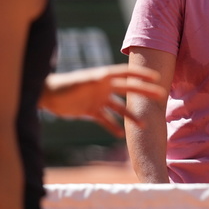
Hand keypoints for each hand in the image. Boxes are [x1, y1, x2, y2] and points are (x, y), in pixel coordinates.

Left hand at [41, 64, 165, 136]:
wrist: (47, 96)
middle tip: (160, 96)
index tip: (156, 77)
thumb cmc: (63, 85)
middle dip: (144, 92)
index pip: (126, 74)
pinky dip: (113, 126)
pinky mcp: (92, 110)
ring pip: (119, 108)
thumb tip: (105, 76)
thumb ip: (92, 80)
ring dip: (130, 116)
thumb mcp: (79, 82)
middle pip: (128, 89)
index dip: (141, 75)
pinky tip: (121, 134)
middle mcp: (104, 87)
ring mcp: (99, 99)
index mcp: (103, 77)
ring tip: (143, 125)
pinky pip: (106, 119)